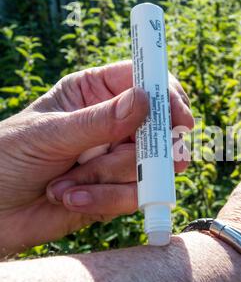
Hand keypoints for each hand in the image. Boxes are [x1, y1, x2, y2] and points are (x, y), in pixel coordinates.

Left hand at [0, 61, 193, 256]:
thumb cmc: (7, 159)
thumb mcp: (50, 133)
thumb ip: (98, 121)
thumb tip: (145, 101)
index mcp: (94, 94)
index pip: (143, 82)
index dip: (167, 97)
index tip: (181, 120)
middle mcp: (111, 125)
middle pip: (158, 127)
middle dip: (152, 148)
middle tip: (164, 161)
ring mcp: (117, 159)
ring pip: (147, 166)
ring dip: (107, 178)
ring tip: (65, 183)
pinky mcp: (117, 191)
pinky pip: (134, 196)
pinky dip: (104, 199)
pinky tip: (69, 198)